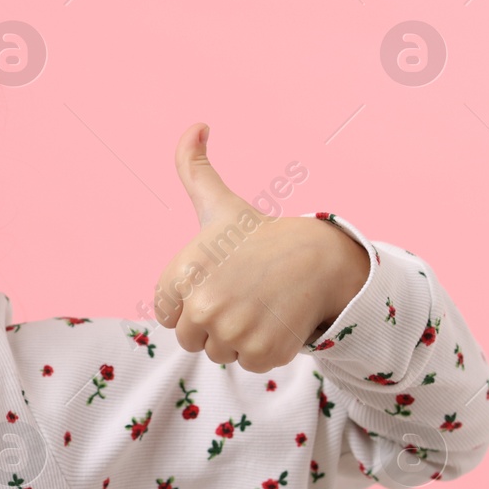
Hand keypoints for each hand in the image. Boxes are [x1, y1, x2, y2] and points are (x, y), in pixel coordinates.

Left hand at [150, 123, 368, 372]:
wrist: (320, 257)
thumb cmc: (259, 236)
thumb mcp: (218, 203)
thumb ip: (193, 168)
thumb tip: (195, 125)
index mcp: (181, 274)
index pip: (168, 314)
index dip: (193, 300)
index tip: (218, 279)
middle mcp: (202, 305)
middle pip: (191, 338)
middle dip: (215, 322)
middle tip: (242, 294)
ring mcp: (233, 331)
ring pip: (220, 353)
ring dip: (239, 337)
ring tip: (260, 304)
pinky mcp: (262, 352)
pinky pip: (249, 363)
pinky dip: (265, 349)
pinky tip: (278, 319)